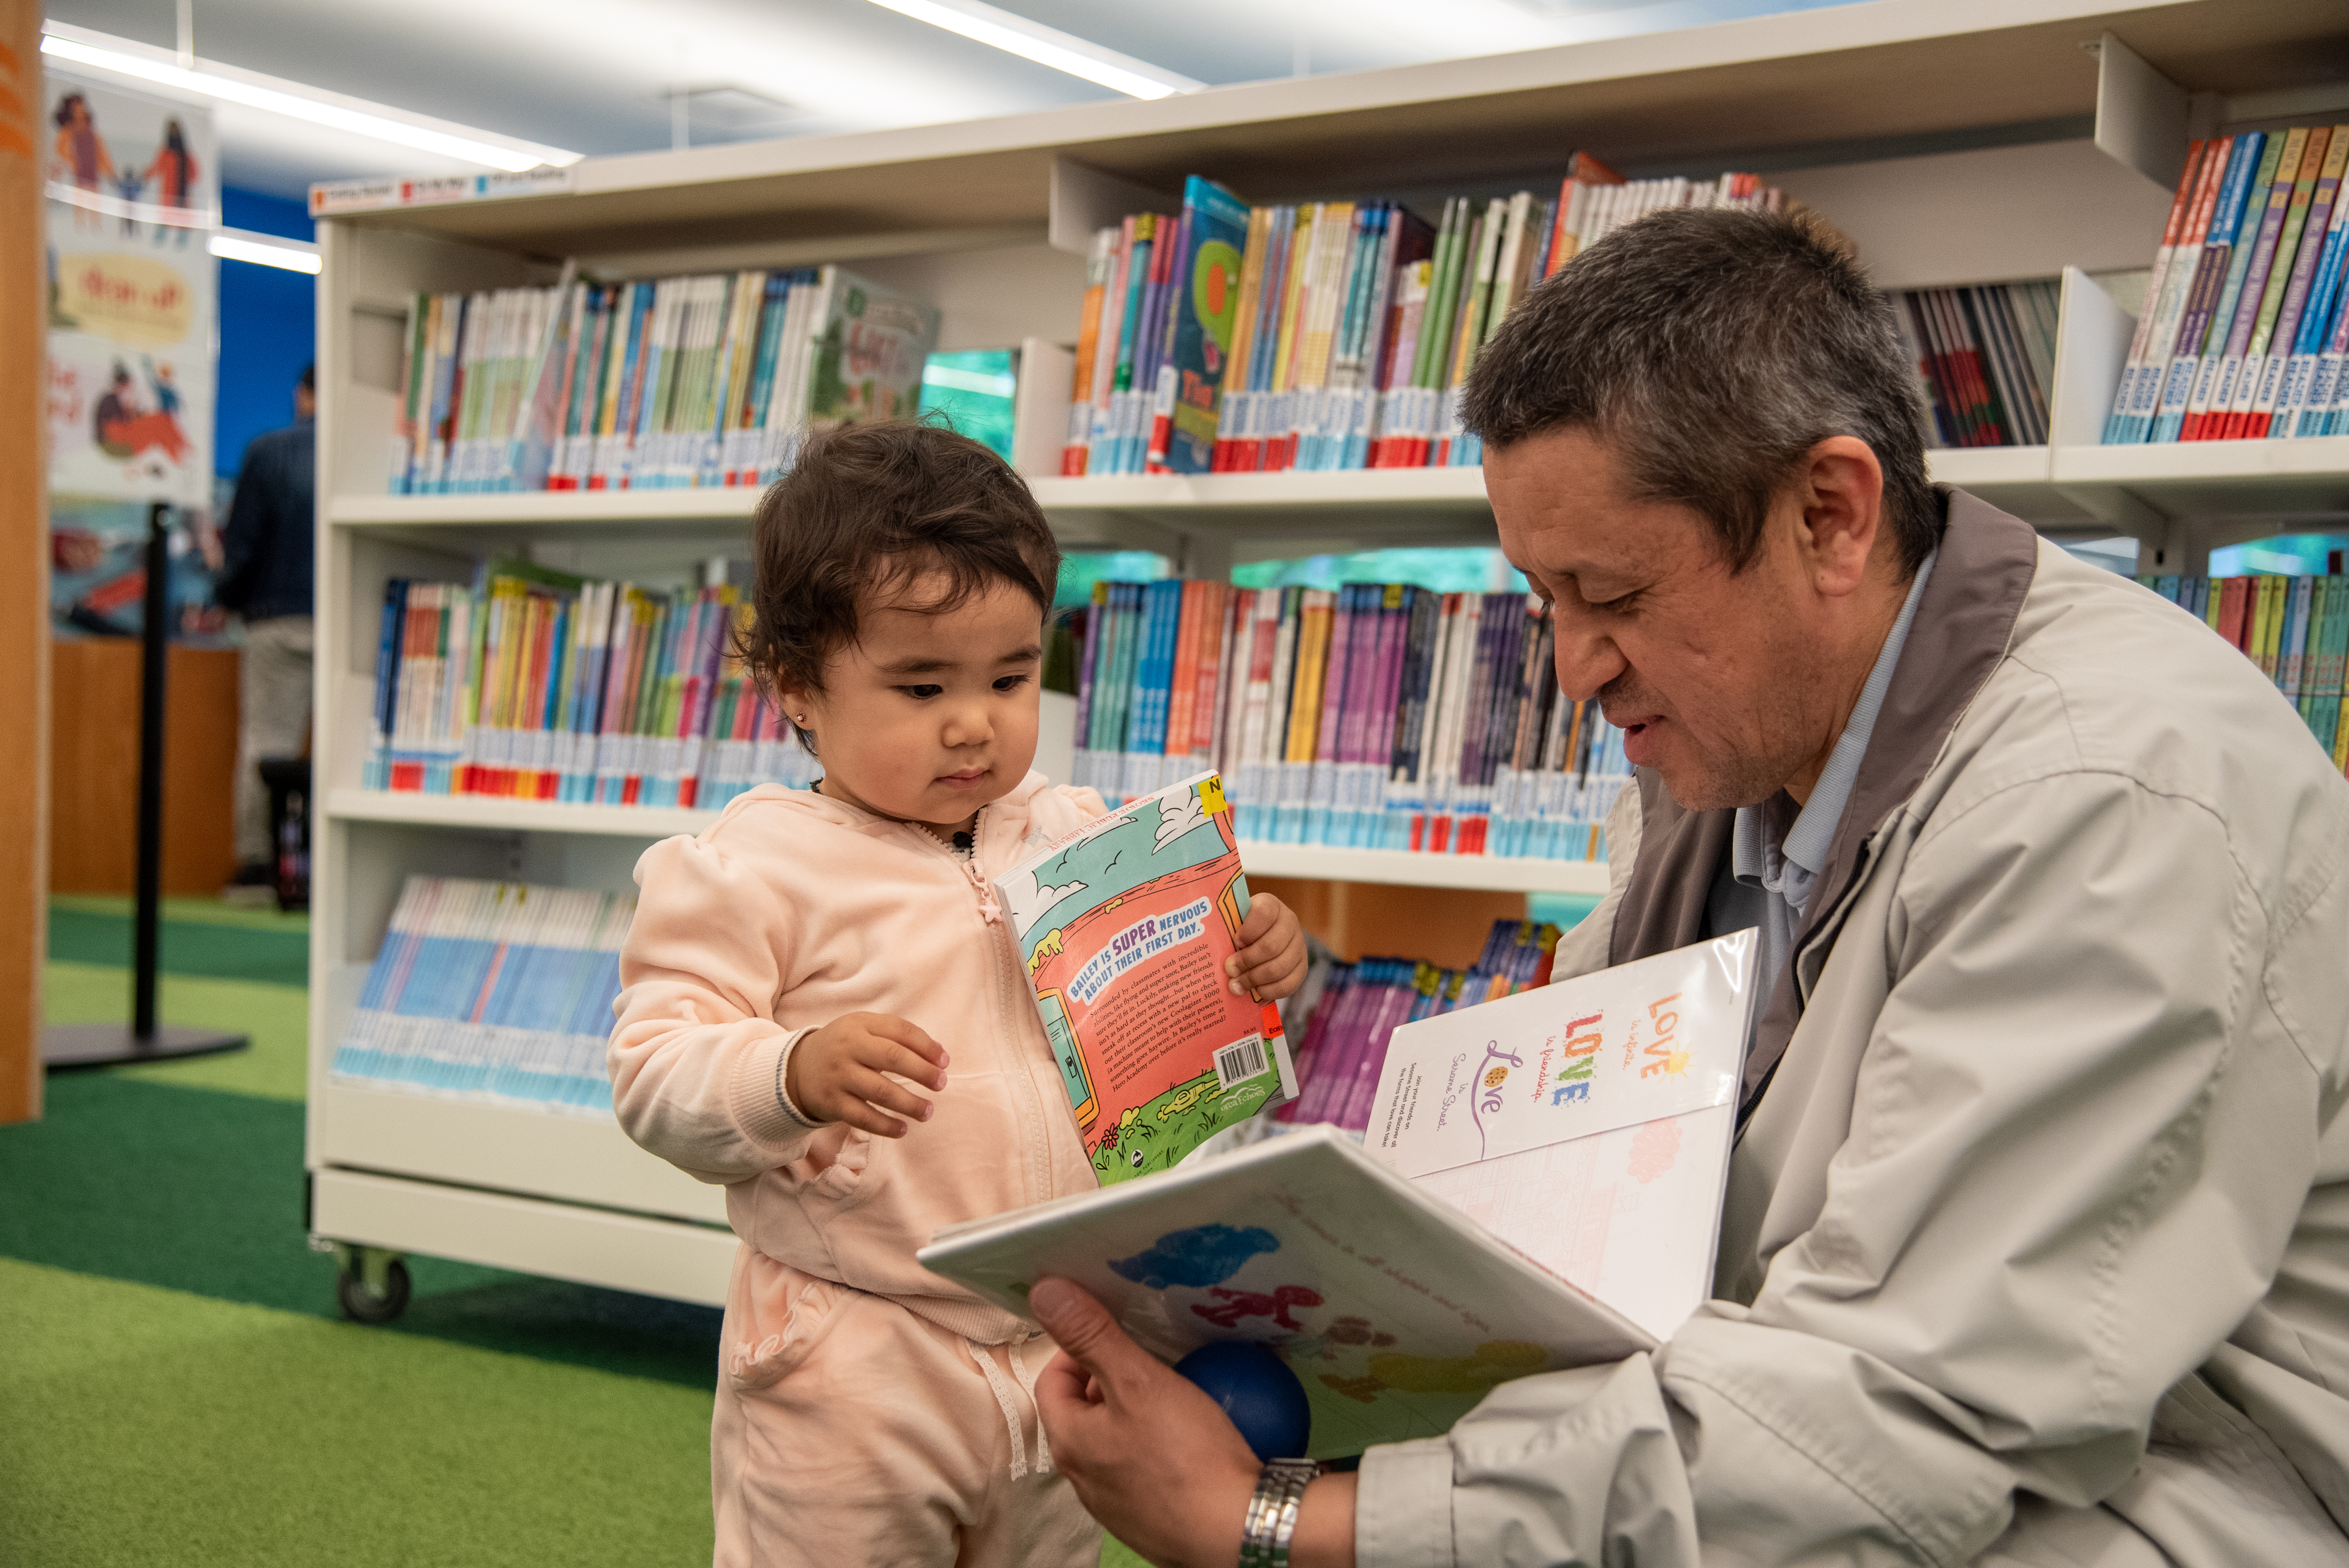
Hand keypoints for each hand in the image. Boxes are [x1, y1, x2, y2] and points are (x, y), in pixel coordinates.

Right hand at [785, 1012, 948, 1137]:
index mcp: (860, 1025)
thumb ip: (898, 1036)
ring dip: (910, 1104)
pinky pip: (863, 1118)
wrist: (798, 1068)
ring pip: (881, 1091)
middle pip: (893, 1057)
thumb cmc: (845, 1047)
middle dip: (922, 1072)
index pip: (900, 1030)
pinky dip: (886, 1126)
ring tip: (928, 1111)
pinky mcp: (832, 1103)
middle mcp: (848, 1048)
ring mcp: (839, 1076)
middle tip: (941, 1084)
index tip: (944, 1062)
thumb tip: (938, 1055)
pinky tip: (903, 1129)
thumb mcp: (864, 1030)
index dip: (926, 1046)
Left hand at [1030, 1277, 1259, 1567]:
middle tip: (1150, 1361)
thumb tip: (1045, 1291)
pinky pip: (1143, 1471)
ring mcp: (1114, 1506)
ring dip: (1135, 1415)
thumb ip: (1092, 1336)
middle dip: (1110, 1381)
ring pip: (1114, 1443)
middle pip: (1083, 1412)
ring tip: (1175, 1396)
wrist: (1235, 1532)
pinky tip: (1192, 1442)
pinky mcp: (1147, 1521)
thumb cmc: (1184, 1455)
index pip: (1052, 1380)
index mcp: (1069, 1442)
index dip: (1078, 1350)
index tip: (1116, 1335)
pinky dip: (1158, 1449)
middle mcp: (1082, 1479)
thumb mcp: (1138, 1382)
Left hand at [1228, 892, 1307, 1001]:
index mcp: (1271, 905)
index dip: (1248, 931)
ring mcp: (1299, 945)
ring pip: (1278, 968)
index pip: (1263, 914)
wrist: (1262, 937)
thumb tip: (1220, 958)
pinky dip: (1268, 991)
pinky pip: (1288, 984)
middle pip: (1270, 946)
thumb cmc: (1241, 930)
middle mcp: (1289, 922)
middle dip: (1247, 961)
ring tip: (1237, 985)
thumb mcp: (1235, 923)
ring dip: (1254, 979)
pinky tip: (1255, 990)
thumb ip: (1228, 933)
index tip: (1235, 942)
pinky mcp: (1302, 967)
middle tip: (1230, 970)